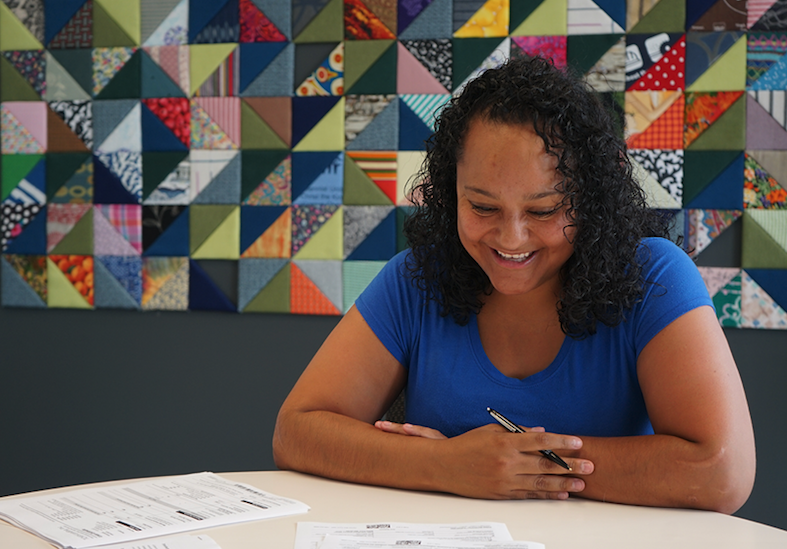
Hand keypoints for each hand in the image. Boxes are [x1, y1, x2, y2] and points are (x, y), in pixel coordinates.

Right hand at [375, 421, 592, 499]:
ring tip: (581, 484)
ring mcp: (505, 480)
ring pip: (540, 483)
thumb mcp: (491, 430)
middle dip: (571, 466)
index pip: (539, 441)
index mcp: (505, 441)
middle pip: (545, 464)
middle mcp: (507, 462)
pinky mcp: (501, 493)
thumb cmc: (467, 445)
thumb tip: (541, 433)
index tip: (577, 442)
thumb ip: (517, 432)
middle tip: (589, 466)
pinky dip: (546, 495)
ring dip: (564, 483)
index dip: (561, 442)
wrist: (444, 466)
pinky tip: (561, 494)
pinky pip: (529, 495)